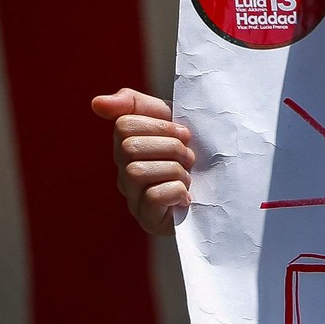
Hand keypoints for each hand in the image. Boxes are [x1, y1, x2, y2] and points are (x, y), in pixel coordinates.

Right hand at [91, 87, 193, 234]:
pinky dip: (176, 191)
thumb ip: (133, 104)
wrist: (227, 181)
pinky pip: (152, 197)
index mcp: (127, 146)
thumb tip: (97, 103)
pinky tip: (186, 196)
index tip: (184, 134)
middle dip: (171, 147)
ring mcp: (133, 198)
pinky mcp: (148, 220)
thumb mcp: (170, 116)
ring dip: (175, 171)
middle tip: (189, 157)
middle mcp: (123, 173)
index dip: (160, 126)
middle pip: (130, 148)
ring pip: (137, 172)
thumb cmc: (197, 146)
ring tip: (188, 177)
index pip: (124, 125)